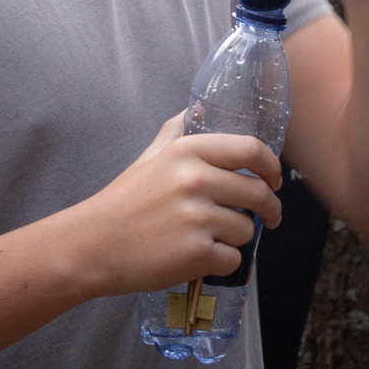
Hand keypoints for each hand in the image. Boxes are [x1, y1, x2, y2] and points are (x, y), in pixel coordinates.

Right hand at [63, 113, 282, 296]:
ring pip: (248, 229)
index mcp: (187, 151)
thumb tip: (202, 107)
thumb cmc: (124, 200)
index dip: (271, 167)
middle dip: (270, 209)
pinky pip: (234, 259)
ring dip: (238, 237)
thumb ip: (179, 130)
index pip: (251, 150)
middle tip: (268, 218)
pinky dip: (222, 262)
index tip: (275, 179)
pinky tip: (200, 257)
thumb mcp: (151, 156)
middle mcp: (196, 180)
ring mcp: (197, 218)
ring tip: (212, 237)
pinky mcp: (196, 254)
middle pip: (259, 194)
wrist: (93, 244)